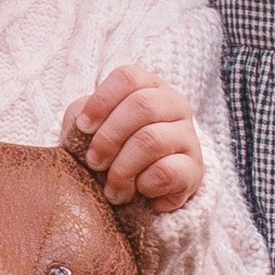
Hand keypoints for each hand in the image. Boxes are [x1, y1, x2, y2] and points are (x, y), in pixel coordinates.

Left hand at [65, 64, 204, 213]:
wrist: (136, 196)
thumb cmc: (111, 154)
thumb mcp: (90, 130)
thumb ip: (81, 117)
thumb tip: (81, 121)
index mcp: (149, 87)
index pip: (128, 78)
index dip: (102, 101)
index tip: (83, 127)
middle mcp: (175, 105)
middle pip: (142, 105)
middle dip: (109, 137)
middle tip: (94, 162)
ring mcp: (188, 137)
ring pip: (152, 139)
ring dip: (122, 168)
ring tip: (113, 188)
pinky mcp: (194, 170)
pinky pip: (167, 171)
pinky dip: (144, 184)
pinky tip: (138, 191)